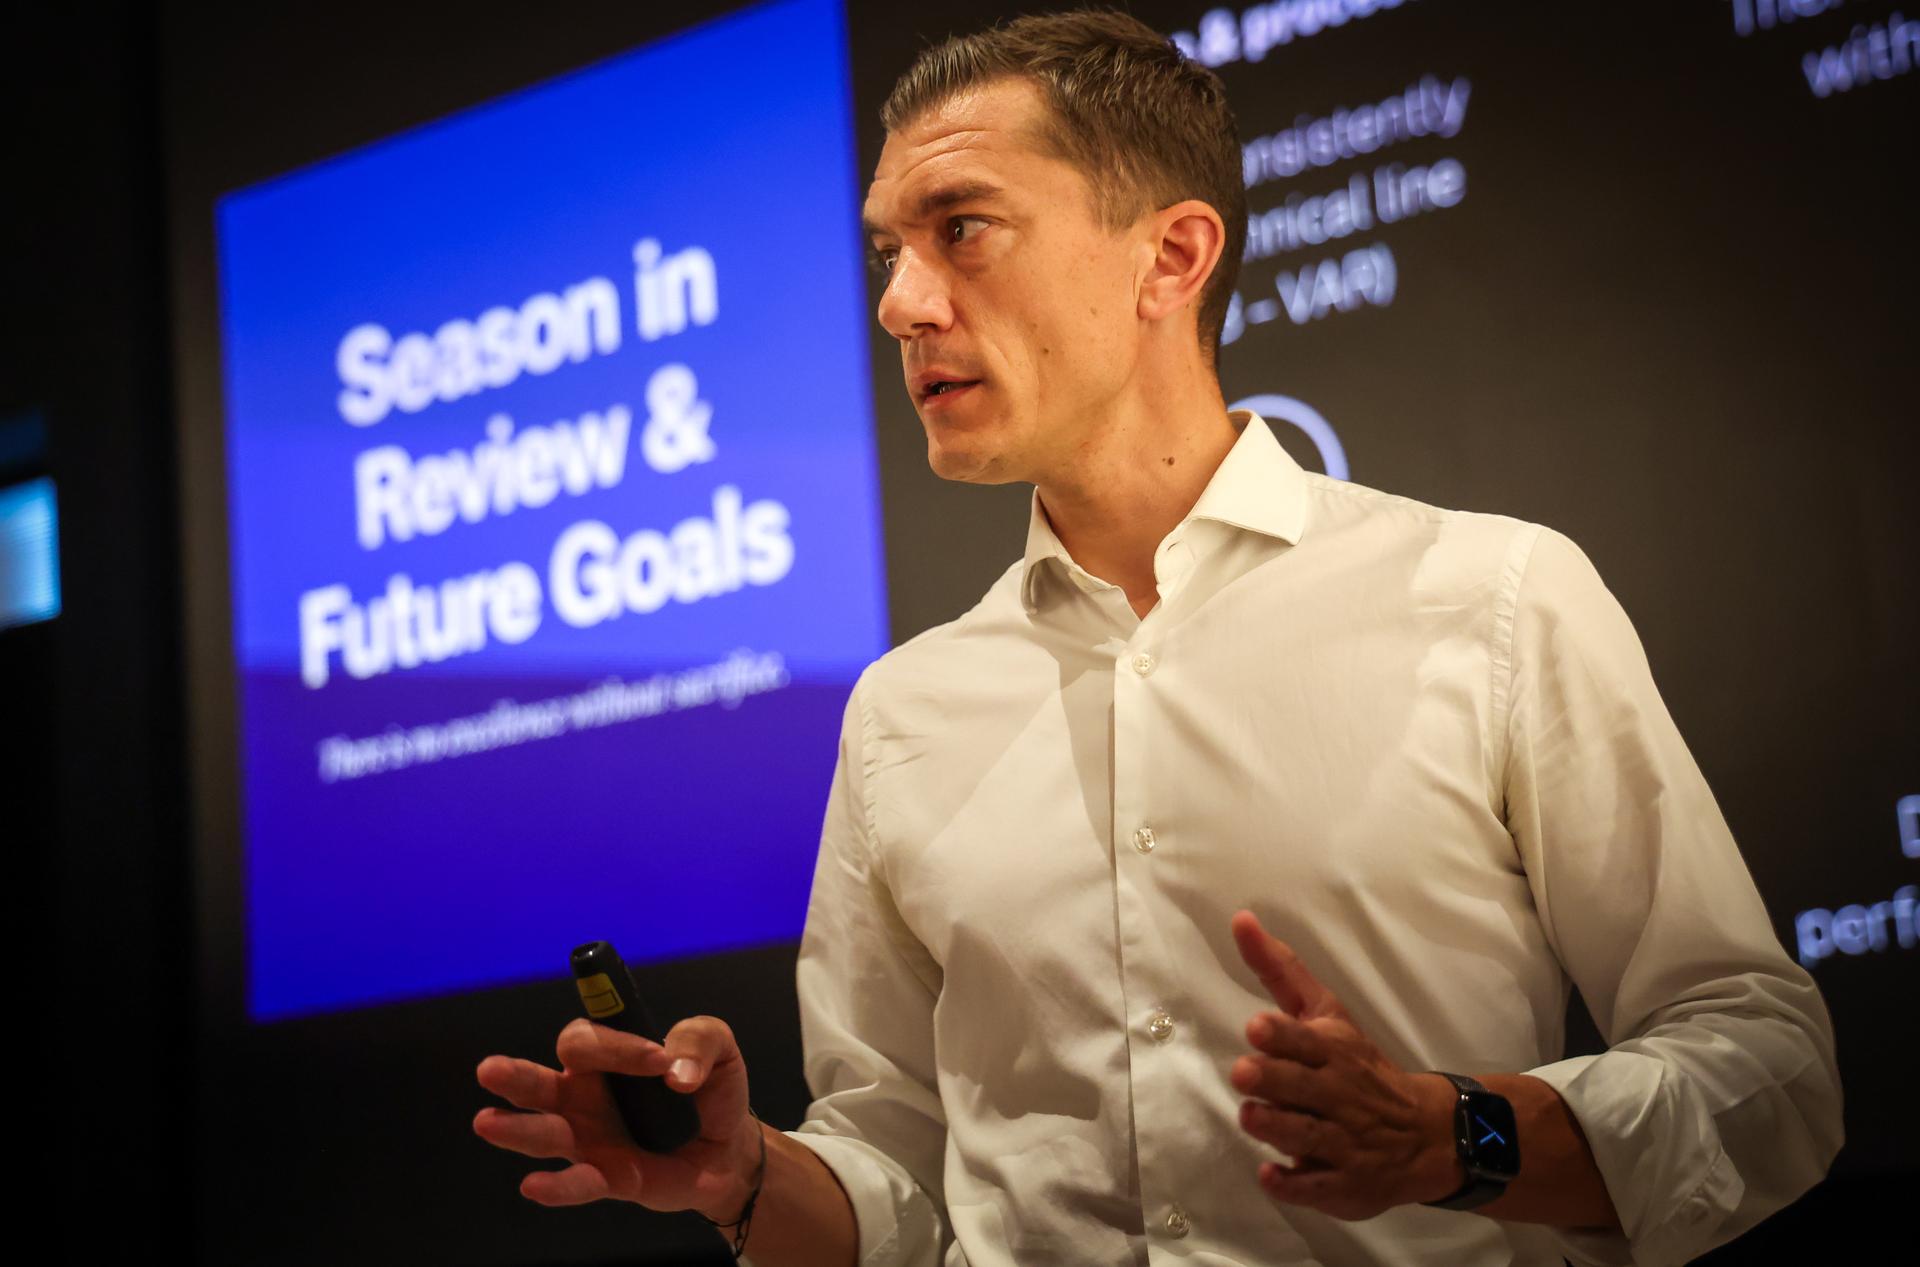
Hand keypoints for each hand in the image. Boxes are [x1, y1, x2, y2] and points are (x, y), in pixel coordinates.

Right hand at [473, 1014, 759, 1219]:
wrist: (729, 1148)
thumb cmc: (710, 1090)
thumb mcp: (718, 1049)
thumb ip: (699, 1040)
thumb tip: (677, 1074)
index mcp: (605, 1058)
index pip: (587, 1042)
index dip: (615, 1047)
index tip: (658, 1058)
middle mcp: (584, 1097)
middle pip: (540, 1083)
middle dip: (514, 1076)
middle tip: (488, 1070)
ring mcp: (590, 1140)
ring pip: (546, 1134)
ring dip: (518, 1130)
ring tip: (486, 1123)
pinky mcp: (609, 1178)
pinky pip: (577, 1183)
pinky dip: (557, 1186)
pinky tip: (534, 1185)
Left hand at [1227, 910, 1461, 1220]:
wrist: (1426, 1133)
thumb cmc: (1357, 1066)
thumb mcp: (1326, 1014)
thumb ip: (1280, 971)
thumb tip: (1240, 919)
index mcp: (1335, 1051)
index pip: (1307, 1041)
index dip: (1282, 1036)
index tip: (1257, 1028)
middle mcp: (1339, 1096)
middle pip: (1302, 1088)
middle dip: (1273, 1080)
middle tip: (1244, 1073)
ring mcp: (1344, 1143)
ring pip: (1306, 1136)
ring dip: (1276, 1127)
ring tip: (1252, 1116)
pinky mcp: (1345, 1184)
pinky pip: (1318, 1188)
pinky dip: (1294, 1184)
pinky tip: (1271, 1176)